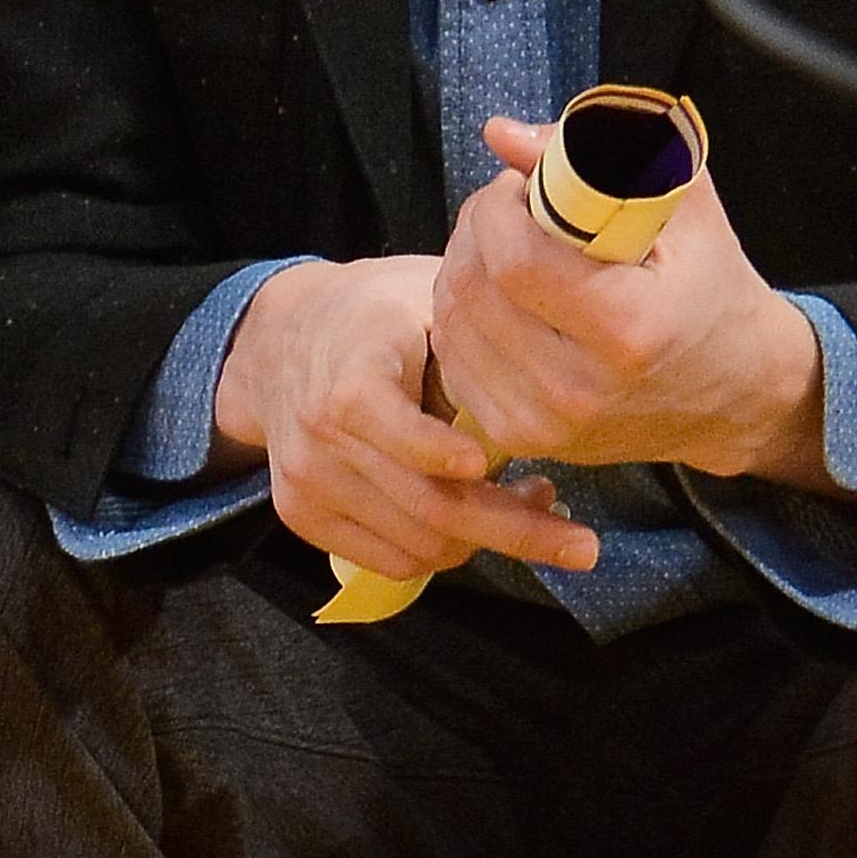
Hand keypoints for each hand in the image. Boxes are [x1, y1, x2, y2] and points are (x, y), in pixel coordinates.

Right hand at [214, 256, 598, 578]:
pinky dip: (443, 552)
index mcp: (350, 369)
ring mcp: (305, 480)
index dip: (441, 452)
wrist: (276, 344)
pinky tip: (473, 520)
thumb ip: (474, 338)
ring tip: (529, 505)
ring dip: (485, 541)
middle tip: (580, 543)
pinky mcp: (301, 515)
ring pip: (417, 544)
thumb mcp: (424, 295)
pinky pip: (391, 562)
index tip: (493, 464)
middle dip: (514, 530)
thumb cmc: (374, 316)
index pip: (393, 425)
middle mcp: (319, 432)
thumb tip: (551, 380)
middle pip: (426, 505)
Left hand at [429, 116, 823, 484]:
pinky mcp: (524, 440)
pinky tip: (501, 299)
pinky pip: (455, 360)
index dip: (497, 208)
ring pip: (452, 322)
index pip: (514, 259)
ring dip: (463, 268)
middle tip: (508, 211)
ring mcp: (549, 424)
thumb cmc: (708, 284)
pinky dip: (463, 317)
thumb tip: (498, 132)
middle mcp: (581, 389)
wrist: (735, 391)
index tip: (519, 187)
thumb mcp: (680, 207)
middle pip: (473, 288)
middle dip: (475, 229)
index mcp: (629, 330)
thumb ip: (591, 158)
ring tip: (507, 250)